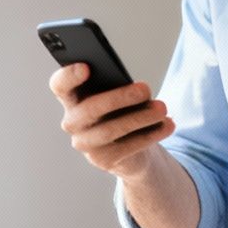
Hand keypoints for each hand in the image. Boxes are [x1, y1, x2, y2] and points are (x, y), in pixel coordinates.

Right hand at [48, 63, 174, 176]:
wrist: (132, 146)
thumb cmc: (122, 110)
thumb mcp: (119, 95)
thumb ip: (118, 87)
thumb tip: (137, 89)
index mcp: (72, 98)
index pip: (60, 85)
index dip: (69, 76)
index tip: (86, 66)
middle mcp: (72, 122)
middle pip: (90, 108)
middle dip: (120, 97)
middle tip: (145, 89)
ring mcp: (85, 144)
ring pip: (111, 130)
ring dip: (140, 117)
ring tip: (162, 109)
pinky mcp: (102, 161)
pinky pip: (127, 148)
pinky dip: (150, 135)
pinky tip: (166, 125)